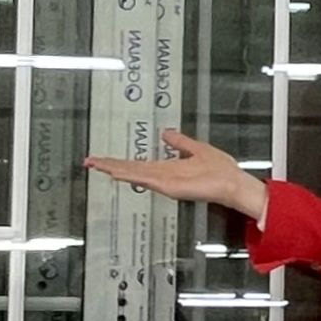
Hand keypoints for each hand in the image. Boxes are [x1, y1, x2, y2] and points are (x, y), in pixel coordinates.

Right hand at [85, 130, 268, 225]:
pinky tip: (120, 174)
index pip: (137, 165)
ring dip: (116, 170)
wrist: (232, 182)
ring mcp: (165, 182)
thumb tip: (165, 133)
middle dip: (109, 166)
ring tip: (97, 166)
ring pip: (135, 175)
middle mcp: (162, 176)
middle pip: (130, 170)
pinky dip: (133, 177)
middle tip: (89, 162)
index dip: (119, 161)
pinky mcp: (171, 187)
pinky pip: (149, 180)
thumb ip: (179, 142)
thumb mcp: (196, 148)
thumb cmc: (219, 169)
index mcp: (167, 168)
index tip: (102, 159)